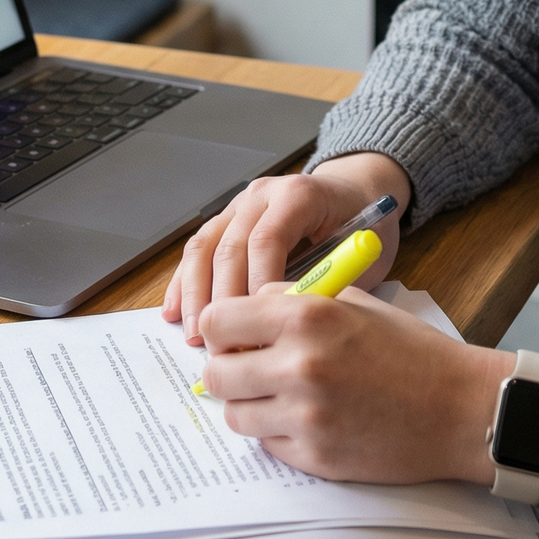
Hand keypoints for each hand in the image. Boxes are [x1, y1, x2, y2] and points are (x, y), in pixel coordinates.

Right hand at [162, 152, 409, 344]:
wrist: (358, 192)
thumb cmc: (364, 227)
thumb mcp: (360, 252)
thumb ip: (327, 279)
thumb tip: (290, 324)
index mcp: (298, 195)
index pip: (266, 240)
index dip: (256, 285)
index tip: (257, 328)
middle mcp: (262, 195)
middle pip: (229, 246)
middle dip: (221, 300)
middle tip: (222, 346)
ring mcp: (239, 205)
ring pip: (204, 247)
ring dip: (196, 295)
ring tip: (196, 336)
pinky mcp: (225, 219)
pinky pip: (198, 250)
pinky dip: (184, 283)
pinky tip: (174, 312)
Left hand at [198, 287, 514, 484]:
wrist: (459, 408)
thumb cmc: (409, 351)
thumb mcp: (352, 304)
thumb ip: (292, 301)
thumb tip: (241, 312)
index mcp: (306, 316)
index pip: (217, 320)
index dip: (220, 329)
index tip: (232, 336)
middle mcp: (299, 364)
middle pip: (215, 373)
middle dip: (226, 369)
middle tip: (248, 368)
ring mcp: (306, 415)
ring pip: (234, 413)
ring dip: (249, 403)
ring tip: (279, 394)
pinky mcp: (315, 457)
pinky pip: (266, 443)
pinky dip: (277, 432)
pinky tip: (307, 418)